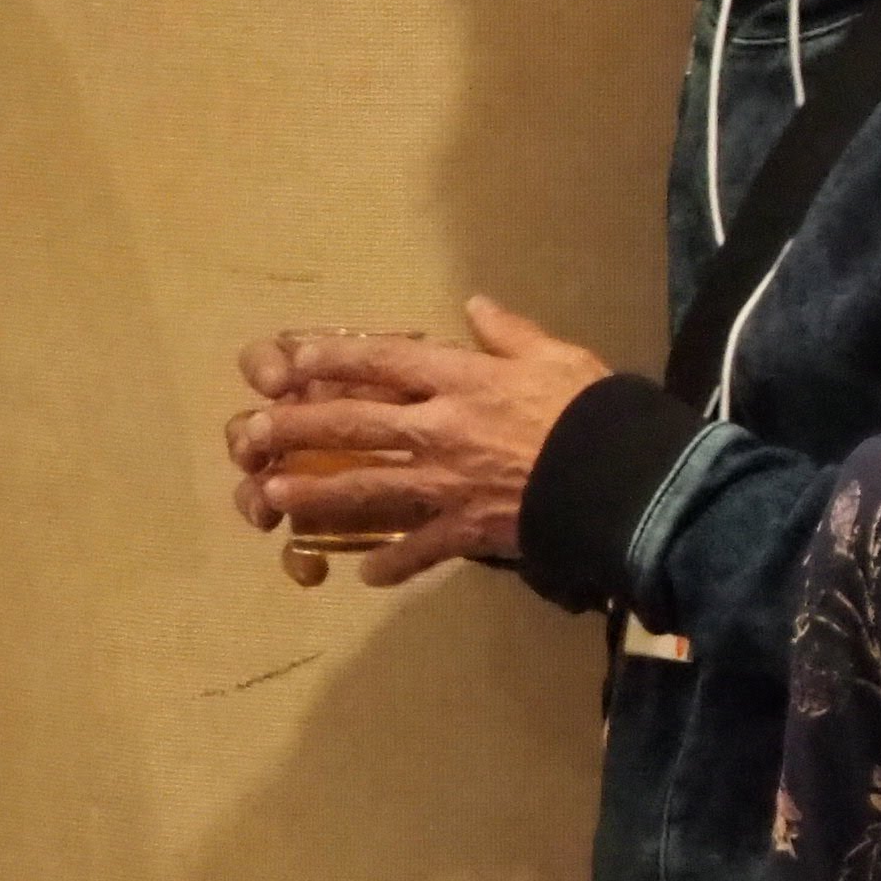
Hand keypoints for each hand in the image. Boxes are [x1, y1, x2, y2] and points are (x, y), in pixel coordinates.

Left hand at [224, 295, 610, 586]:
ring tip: (272, 494)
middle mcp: (440, 429)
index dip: (334, 357)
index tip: (293, 358)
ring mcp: (447, 484)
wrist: (626, 480)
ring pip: (365, 486)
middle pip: (353, 424)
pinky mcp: (467, 528)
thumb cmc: (596, 411)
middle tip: (253, 430)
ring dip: (314, 493)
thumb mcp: (558, 356)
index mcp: (462, 382)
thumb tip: (476, 306)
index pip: (383, 363)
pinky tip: (365, 574)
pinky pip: (420, 549)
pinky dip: (393, 563)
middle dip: (298, 426)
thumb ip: (511, 333)